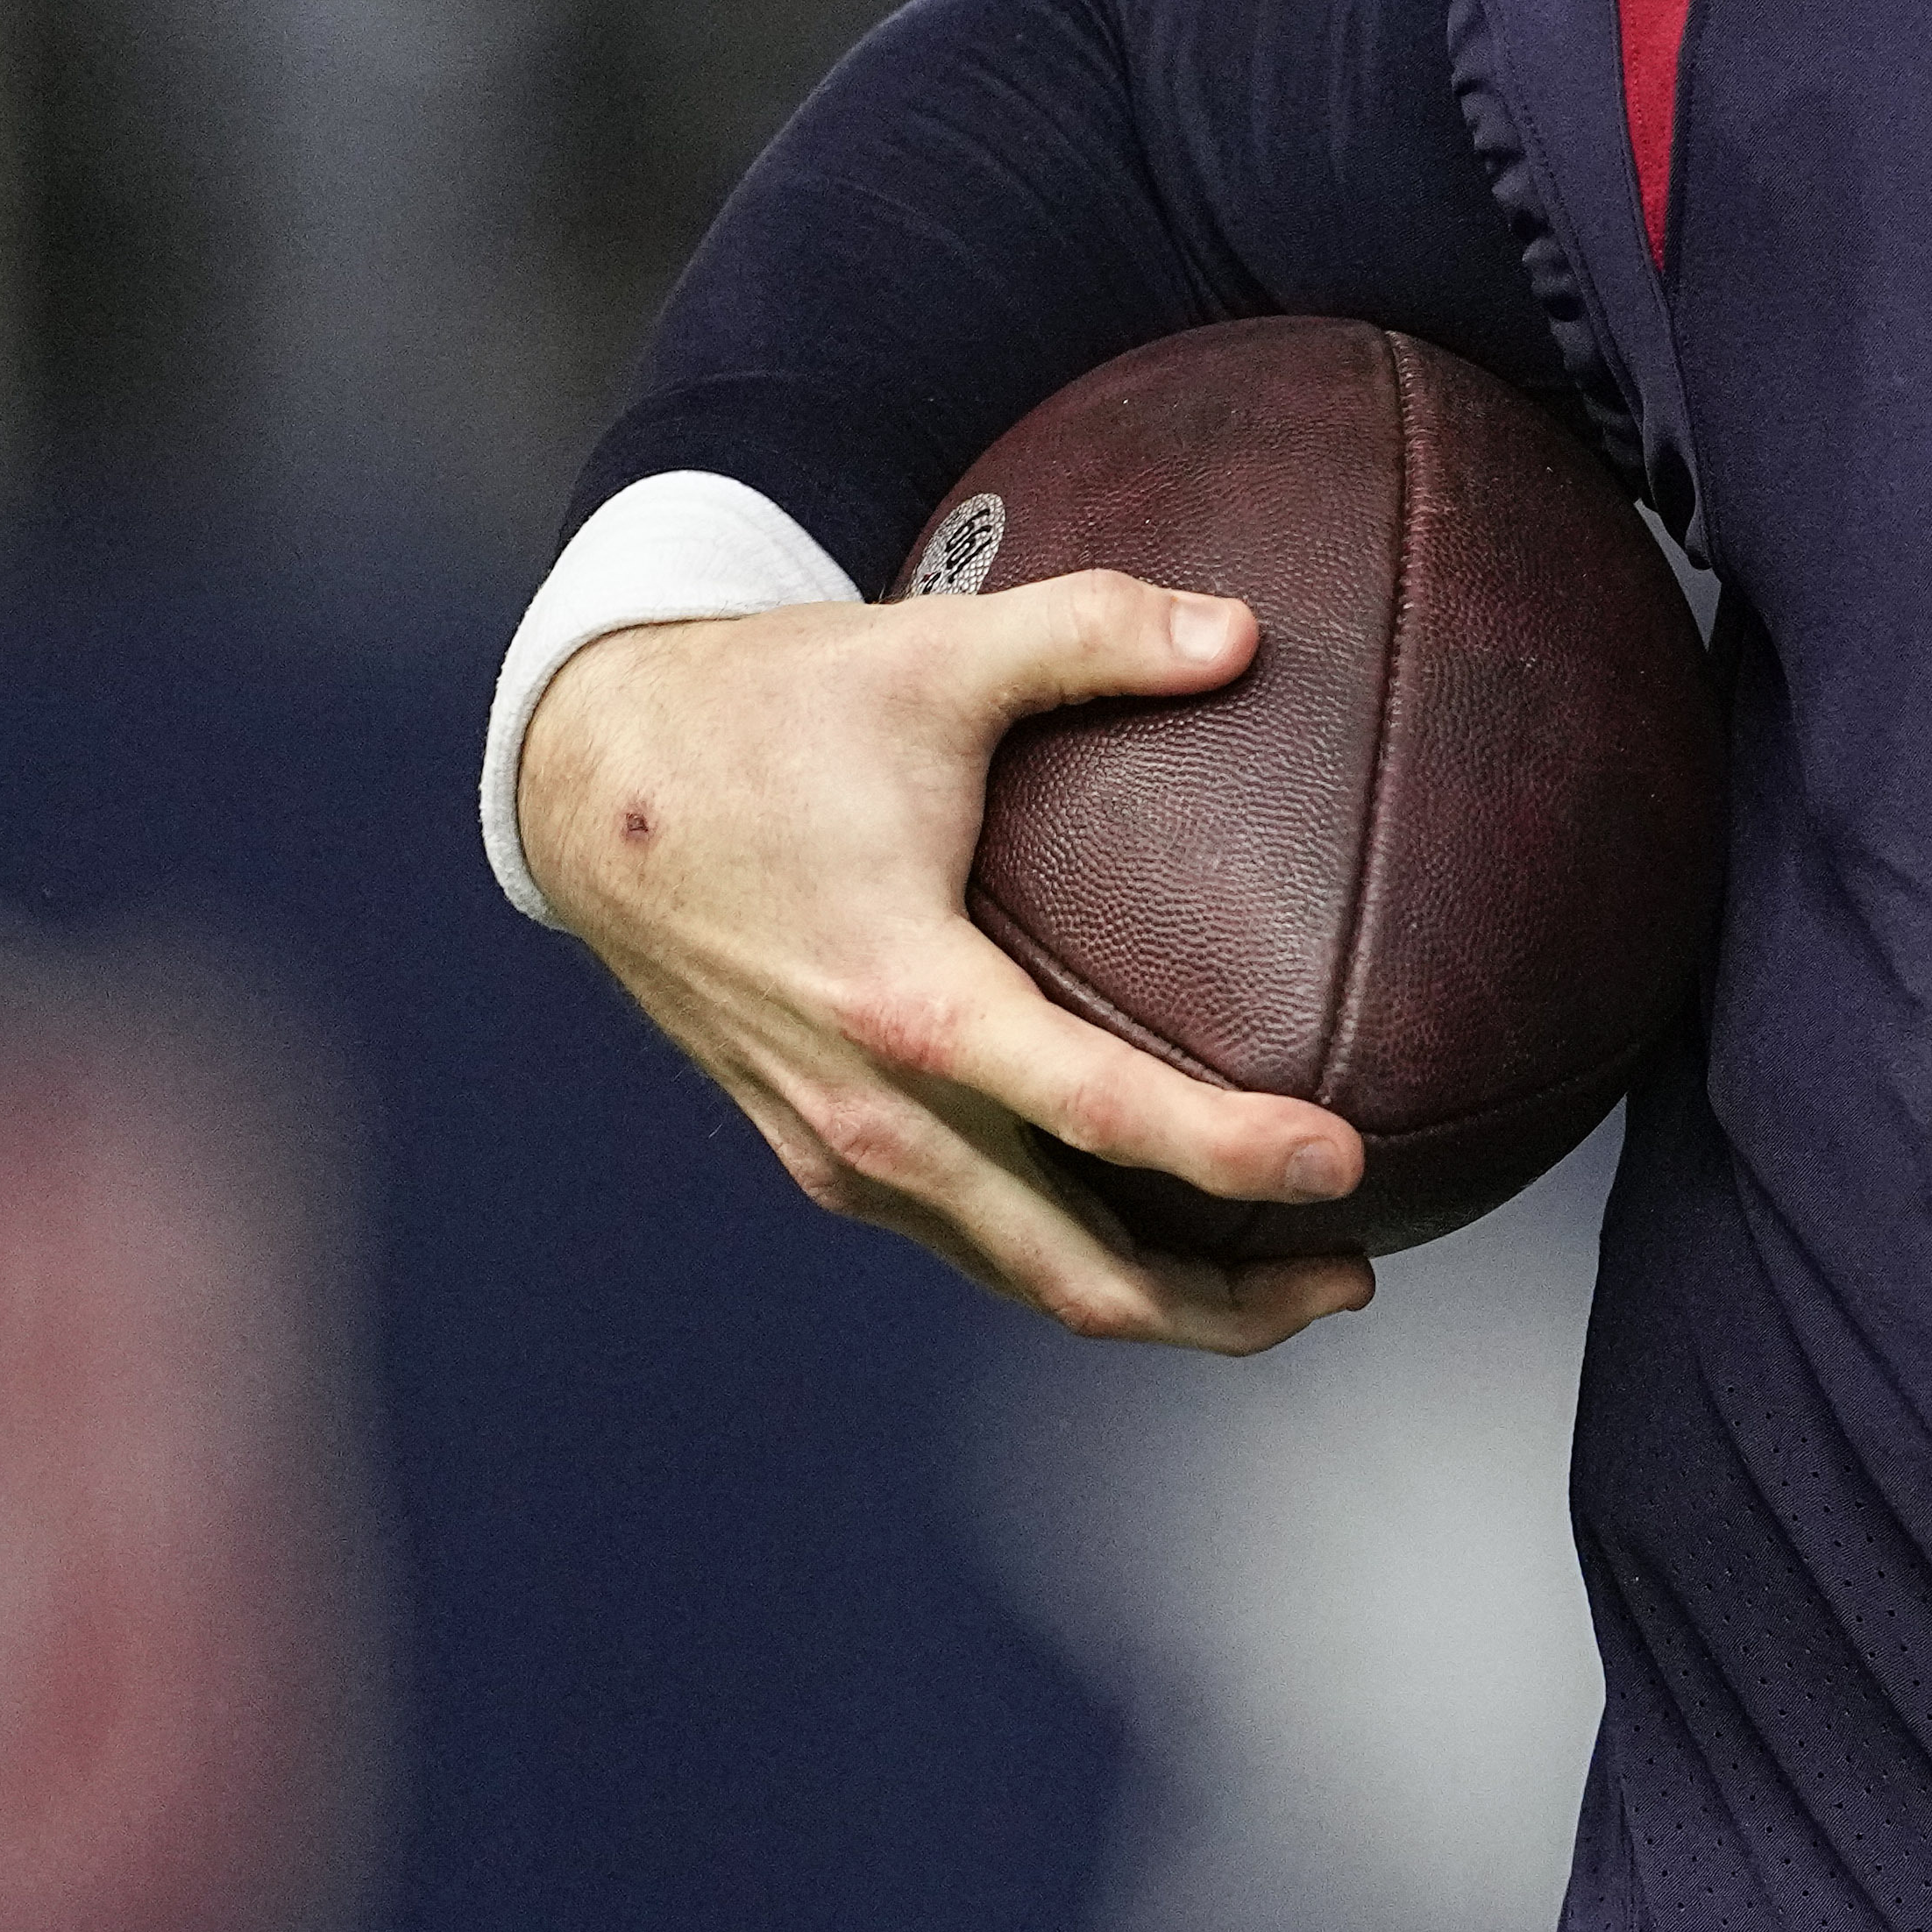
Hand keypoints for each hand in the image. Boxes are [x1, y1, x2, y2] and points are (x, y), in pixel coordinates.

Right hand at [520, 578, 1374, 1352]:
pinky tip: (1156, 1221)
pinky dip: (1071, 1253)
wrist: (582, 780)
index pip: (1097, 1113)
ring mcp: (835, 1145)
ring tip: (1286, 1276)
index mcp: (906, 1000)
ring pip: (1018, 1273)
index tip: (1343, 1166)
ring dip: (1154, 1297)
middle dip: (1221, 1301)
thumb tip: (1244, 631)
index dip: (1230, 1153)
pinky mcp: (818, 1146)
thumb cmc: (762, 712)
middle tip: (1349, 1270)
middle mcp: (869, 1108)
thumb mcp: (931, 650)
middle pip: (1070, 1268)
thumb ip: (1093, 630)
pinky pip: (967, 1237)